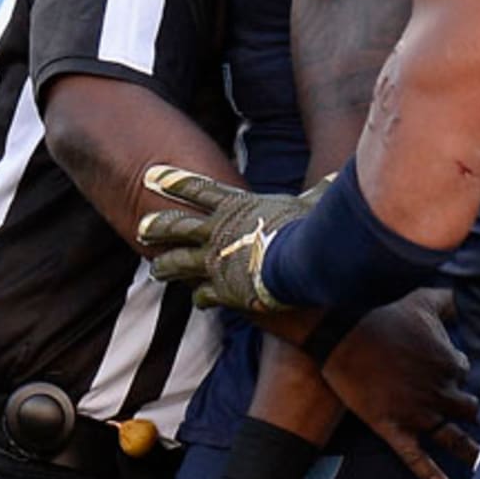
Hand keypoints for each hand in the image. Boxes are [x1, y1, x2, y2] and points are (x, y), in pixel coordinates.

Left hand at [137, 165, 329, 310]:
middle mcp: (220, 232)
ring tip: (153, 270)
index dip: (175, 181)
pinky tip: (197, 302)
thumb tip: (338, 178)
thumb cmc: (312, 230)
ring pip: (180, 262)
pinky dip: (200, 298)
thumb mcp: (314, 206)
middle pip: (179, 226)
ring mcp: (218, 262)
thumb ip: (319, 194)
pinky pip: (205, 295)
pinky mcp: (224, 291)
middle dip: (158, 226)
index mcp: (237, 207)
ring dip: (165, 266)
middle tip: (140, 228)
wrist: (306, 267)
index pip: (199, 189)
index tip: (153, 176)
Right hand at [321, 290, 478, 478]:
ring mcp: (416, 413)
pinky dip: (433, 478)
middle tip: (475, 412)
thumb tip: (470, 293)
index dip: (456, 367)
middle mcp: (438, 392)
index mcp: (448, 363)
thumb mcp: (420, 298)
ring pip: (453, 439)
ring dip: (471, 451)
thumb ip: (449, 300)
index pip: (465, 371)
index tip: (450, 365)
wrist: (340, 329)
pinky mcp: (393, 427)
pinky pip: (417, 459)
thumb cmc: (381, 310)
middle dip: (470, 407)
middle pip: (467, 407)